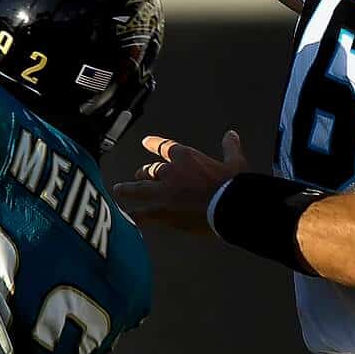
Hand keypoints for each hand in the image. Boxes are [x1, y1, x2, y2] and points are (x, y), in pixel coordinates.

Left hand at [112, 130, 247, 232]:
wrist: (228, 207)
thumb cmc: (232, 185)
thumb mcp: (235, 162)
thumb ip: (230, 148)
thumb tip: (231, 135)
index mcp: (186, 157)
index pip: (164, 147)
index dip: (153, 144)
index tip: (146, 142)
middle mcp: (170, 173)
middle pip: (151, 170)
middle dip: (144, 172)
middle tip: (139, 173)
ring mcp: (163, 193)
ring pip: (139, 188)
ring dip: (128, 189)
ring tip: (119, 190)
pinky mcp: (163, 212)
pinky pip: (144, 214)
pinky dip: (137, 216)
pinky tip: (129, 218)